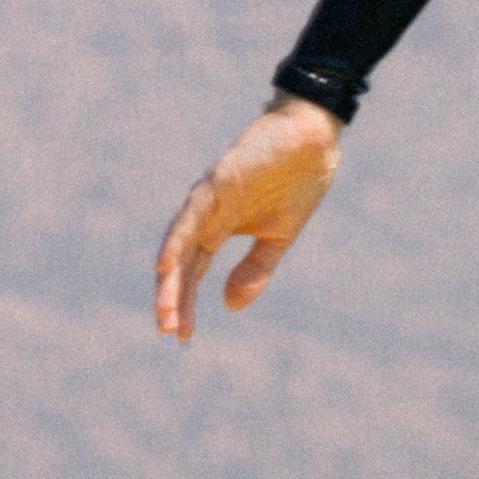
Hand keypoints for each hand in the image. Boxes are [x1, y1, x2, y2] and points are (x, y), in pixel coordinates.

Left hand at [154, 95, 341, 338]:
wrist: (314, 140)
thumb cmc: (297, 183)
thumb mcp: (278, 239)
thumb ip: (255, 270)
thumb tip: (230, 306)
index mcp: (219, 229)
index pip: (193, 272)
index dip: (186, 304)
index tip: (181, 337)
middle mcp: (206, 217)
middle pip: (179, 263)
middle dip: (172, 298)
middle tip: (166, 332)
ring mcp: (208, 199)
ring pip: (179, 244)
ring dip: (170, 278)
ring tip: (164, 312)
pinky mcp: (216, 182)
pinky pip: (190, 215)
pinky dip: (175, 239)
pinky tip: (165, 263)